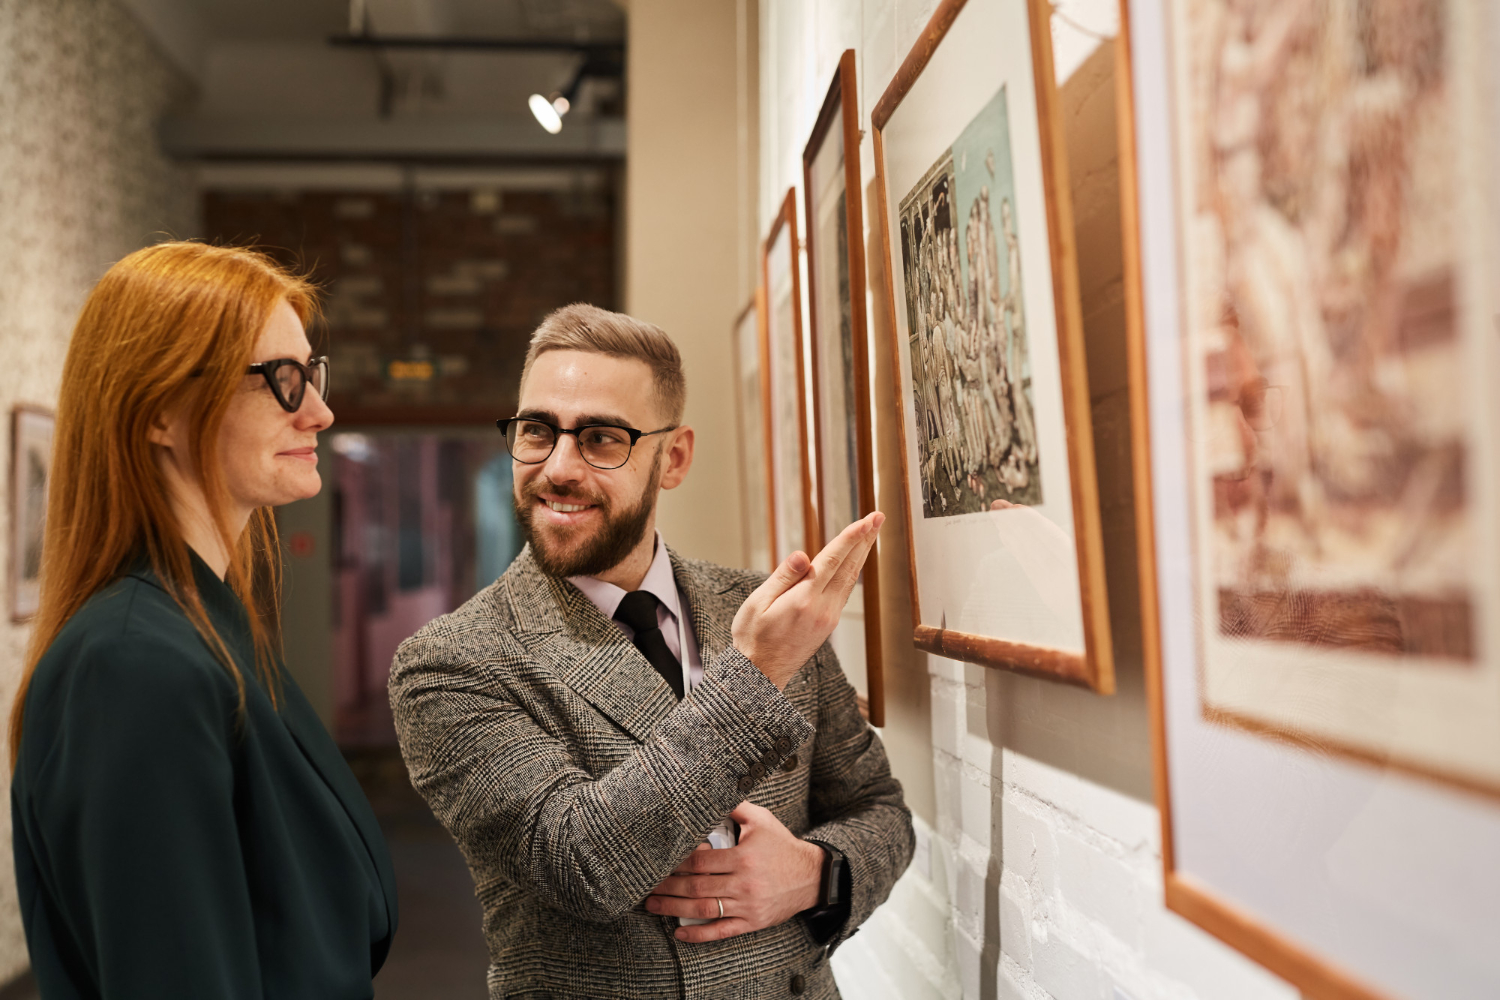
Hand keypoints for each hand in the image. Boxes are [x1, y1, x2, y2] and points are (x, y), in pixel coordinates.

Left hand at [645, 802, 823, 942]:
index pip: (700, 860)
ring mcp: (747, 906)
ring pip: (704, 909)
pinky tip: (679, 933)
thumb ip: (734, 806)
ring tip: (652, 905)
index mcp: (743, 857)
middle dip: (667, 886)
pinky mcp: (752, 922)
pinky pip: (721, 931)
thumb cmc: (782, 846)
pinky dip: (699, 934)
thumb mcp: (761, 820)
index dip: (677, 861)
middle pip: (696, 886)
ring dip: (674, 909)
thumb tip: (710, 791)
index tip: (659, 860)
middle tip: (646, 883)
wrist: (812, 876)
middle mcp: (744, 883)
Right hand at [732, 512, 883, 687]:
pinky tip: (854, 562)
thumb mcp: (758, 604)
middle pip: (849, 567)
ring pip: (850, 579)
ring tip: (871, 532)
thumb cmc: (753, 638)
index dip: (851, 537)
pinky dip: (852, 571)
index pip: (832, 561)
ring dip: (862, 553)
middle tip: (878, 517)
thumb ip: (782, 577)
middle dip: (865, 539)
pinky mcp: (828, 623)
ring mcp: (828, 617)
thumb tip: (802, 555)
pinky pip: (844, 591)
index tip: (866, 520)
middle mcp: (822, 609)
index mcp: (804, 600)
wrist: (761, 674)